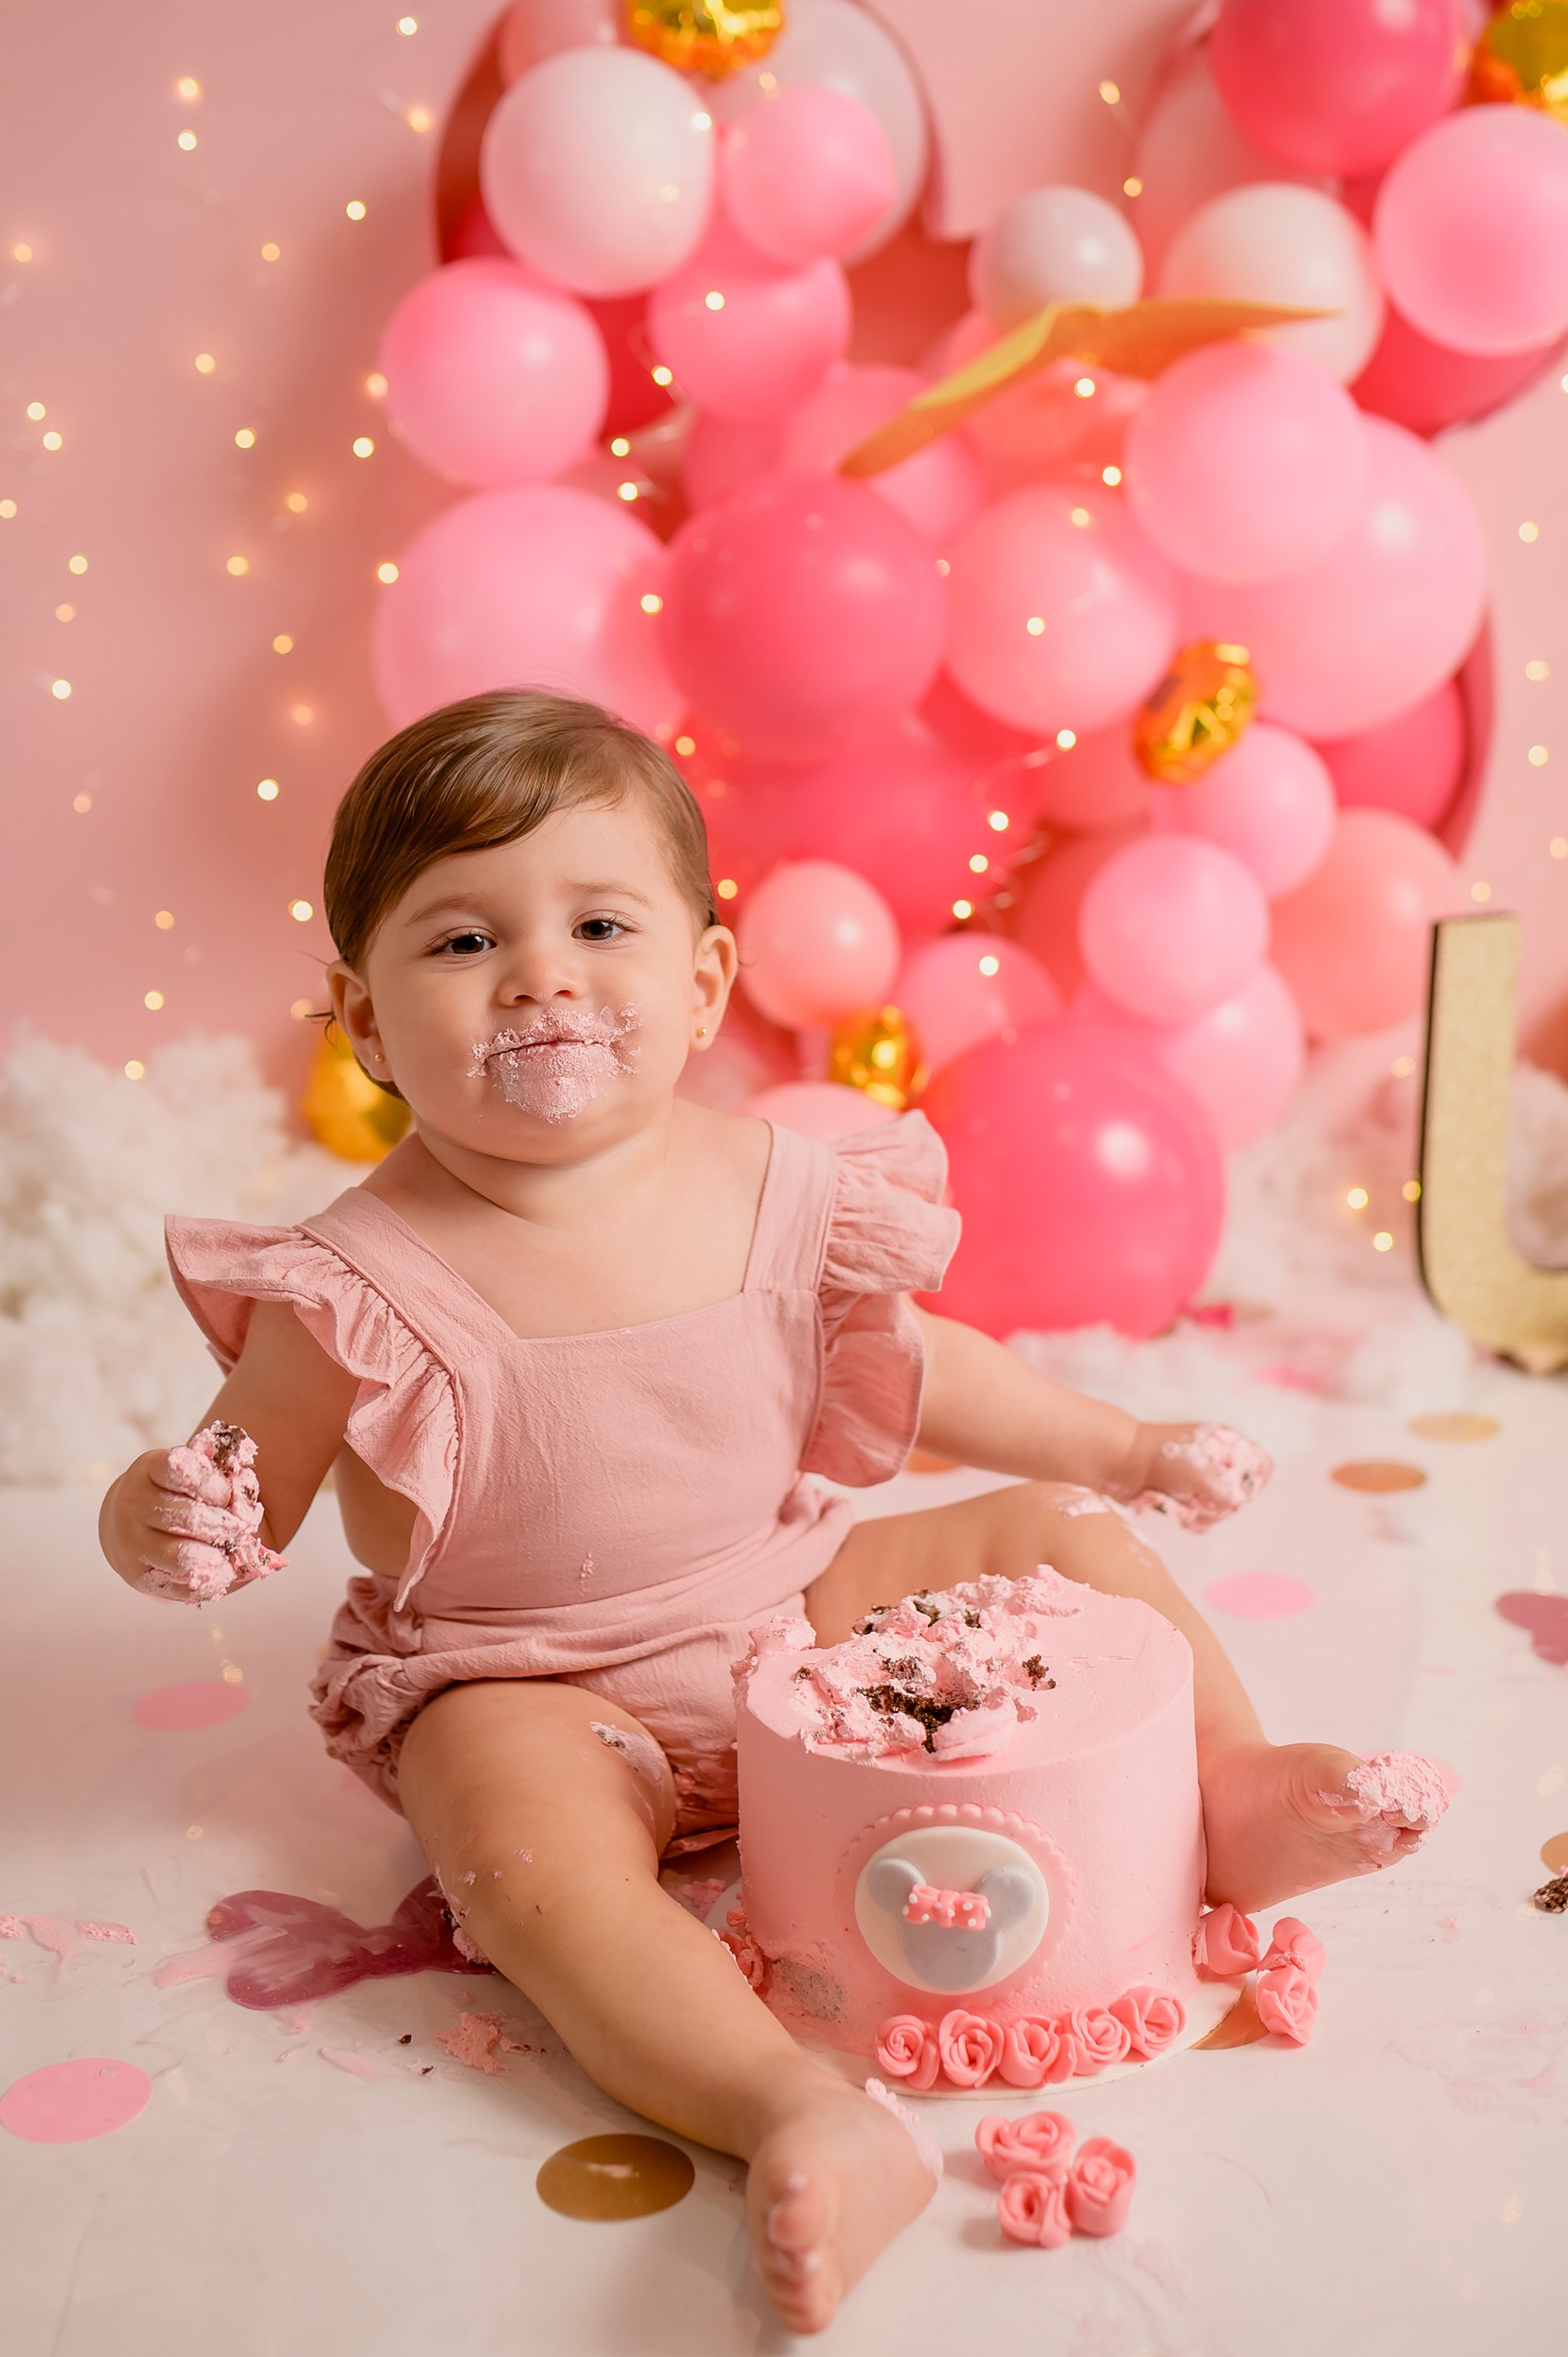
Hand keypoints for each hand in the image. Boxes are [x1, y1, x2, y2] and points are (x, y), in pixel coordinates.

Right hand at [99, 1427, 285, 1602]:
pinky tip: (220, 1573)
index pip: (183, 1472)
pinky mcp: (136, 1575)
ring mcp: (130, 1542)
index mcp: (149, 1468)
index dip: (214, 1485)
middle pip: (189, 1518)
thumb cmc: (169, 1490)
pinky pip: (178, 1586)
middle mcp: (133, 1503)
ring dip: (216, 1557)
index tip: (227, 1495)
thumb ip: (216, 1467)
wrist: (121, 1521)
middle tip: (242, 1529)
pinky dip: (207, 1583)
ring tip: (231, 1551)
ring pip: (181, 1555)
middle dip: (224, 1526)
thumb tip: (244, 1479)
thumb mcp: (188, 1467)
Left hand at [1114, 1422, 1271, 1533]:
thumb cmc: (1160, 1458)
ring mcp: (1201, 1477)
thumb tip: (1235, 1503)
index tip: (1234, 1493)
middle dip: (1222, 1505)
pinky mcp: (1186, 1493)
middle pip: (1242, 1494)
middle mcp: (1217, 1459)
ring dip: (1205, 1514)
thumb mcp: (1200, 1471)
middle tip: (1201, 1503)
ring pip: (1222, 1509)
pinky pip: (1203, 1516)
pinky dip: (1194, 1519)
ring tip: (1184, 1509)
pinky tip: (1180, 1518)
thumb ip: (1225, 1489)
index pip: (1262, 1465)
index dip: (1253, 1484)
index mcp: (1226, 1442)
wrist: (1118, 1462)